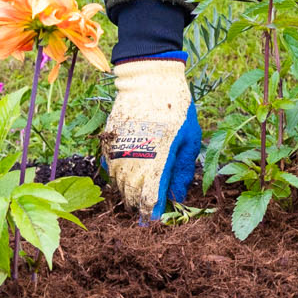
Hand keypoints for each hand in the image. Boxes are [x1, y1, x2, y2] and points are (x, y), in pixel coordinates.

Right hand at [102, 56, 201, 218]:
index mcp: (158, 160)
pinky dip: (116, 176)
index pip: (149, 198)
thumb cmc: (176, 108)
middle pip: (131, 194)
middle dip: (139, 204)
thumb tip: (176, 196)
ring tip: (137, 193)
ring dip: (127, 192)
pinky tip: (127, 175)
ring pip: (118, 183)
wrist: (149, 78)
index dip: (151, 212)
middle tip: (148, 207)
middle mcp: (135, 158)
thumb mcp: (189, 139)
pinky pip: (109, 168)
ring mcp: (119, 150)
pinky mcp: (109, 141)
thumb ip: (182, 170)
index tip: (153, 218)